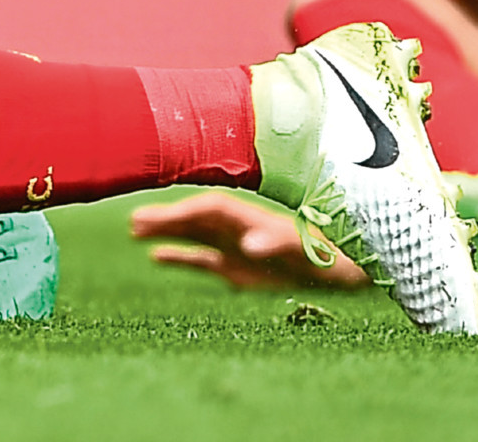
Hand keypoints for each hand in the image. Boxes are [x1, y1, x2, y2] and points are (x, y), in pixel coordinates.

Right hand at [129, 192, 363, 290]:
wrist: (343, 270)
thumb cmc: (326, 256)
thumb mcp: (302, 251)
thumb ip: (275, 245)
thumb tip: (247, 243)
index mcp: (251, 218)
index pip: (210, 208)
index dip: (185, 210)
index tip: (159, 217)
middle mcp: (238, 228)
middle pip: (195, 218)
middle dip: (167, 218)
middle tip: (134, 221)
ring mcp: (236, 246)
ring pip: (193, 235)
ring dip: (167, 232)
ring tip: (134, 231)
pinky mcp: (237, 267)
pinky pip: (202, 259)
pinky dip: (180, 257)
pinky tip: (156, 257)